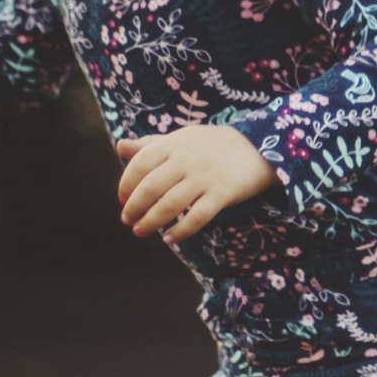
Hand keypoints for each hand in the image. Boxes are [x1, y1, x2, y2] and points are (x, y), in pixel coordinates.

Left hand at [116, 122, 278, 242]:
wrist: (257, 146)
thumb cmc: (212, 145)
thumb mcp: (182, 138)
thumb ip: (150, 144)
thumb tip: (119, 147)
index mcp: (174, 143)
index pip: (140, 164)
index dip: (126, 184)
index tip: (121, 198)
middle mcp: (186, 159)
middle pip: (151, 187)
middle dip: (134, 207)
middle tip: (128, 220)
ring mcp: (205, 177)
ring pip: (170, 205)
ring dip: (151, 221)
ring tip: (141, 231)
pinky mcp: (222, 194)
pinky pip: (197, 217)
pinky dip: (181, 231)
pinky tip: (169, 238)